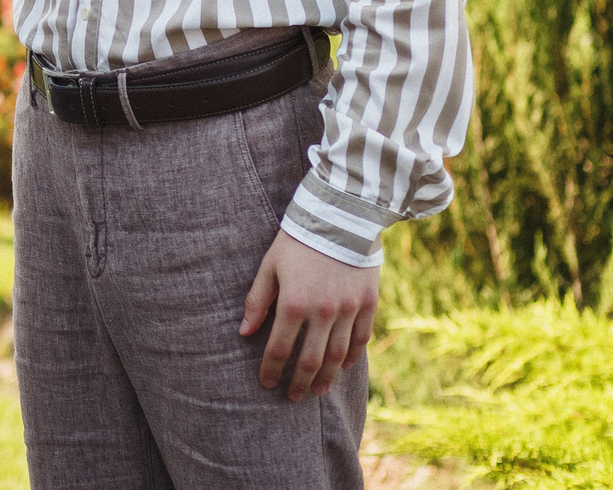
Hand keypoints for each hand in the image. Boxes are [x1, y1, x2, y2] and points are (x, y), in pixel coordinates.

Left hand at [240, 231, 379, 400]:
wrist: (340, 216)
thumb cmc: (297, 240)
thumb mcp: (269, 266)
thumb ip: (257, 301)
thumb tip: (244, 332)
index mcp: (293, 303)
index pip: (279, 348)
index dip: (271, 369)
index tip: (266, 382)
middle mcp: (323, 312)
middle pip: (311, 360)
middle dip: (299, 382)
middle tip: (292, 397)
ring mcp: (349, 310)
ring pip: (338, 356)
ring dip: (327, 377)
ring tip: (317, 391)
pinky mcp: (368, 303)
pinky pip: (361, 339)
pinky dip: (352, 357)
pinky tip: (343, 367)